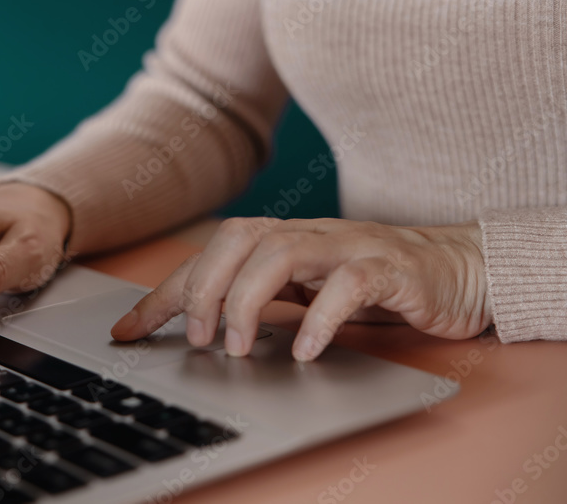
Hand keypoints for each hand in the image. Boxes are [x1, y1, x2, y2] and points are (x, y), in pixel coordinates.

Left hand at [110, 217, 489, 360]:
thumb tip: (198, 328)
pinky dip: (321, 317)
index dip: (164, 292)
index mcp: (281, 239)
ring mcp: (348, 246)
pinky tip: (304, 351)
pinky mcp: (391, 268)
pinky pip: (350, 284)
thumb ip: (260, 300)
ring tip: (238, 348)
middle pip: (237, 238)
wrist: (459, 271)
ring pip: (282, 252)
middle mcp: (308, 235)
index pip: (208, 255)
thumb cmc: (374, 283)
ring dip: (249, 301)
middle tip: (197, 339)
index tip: (127, 331)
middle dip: (205, 288)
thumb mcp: (306, 292)